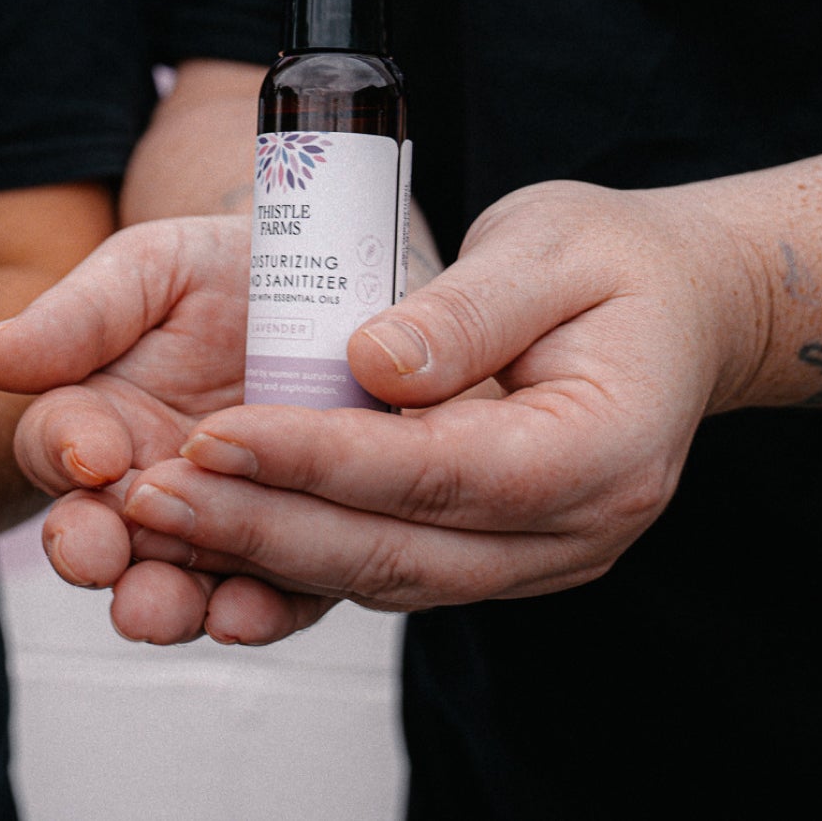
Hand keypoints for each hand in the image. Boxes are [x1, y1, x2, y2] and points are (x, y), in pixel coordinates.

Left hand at [0, 186, 754, 644]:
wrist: (675, 307)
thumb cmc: (614, 263)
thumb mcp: (549, 246)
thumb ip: (464, 310)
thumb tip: (370, 363)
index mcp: (603, 448)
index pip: (438, 471)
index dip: (317, 459)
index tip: (214, 432)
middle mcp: (573, 530)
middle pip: (395, 548)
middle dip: (260, 524)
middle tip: (146, 495)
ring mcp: (533, 559)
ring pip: (378, 574)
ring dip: (260, 550)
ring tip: (155, 514)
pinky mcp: (487, 558)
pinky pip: (383, 568)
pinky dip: (294, 554)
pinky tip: (213, 525)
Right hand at [0, 216, 332, 643]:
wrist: (342, 285)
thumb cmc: (232, 271)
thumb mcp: (155, 270)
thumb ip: (79, 316)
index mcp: (97, 421)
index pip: (59, 444)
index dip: (67, 450)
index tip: (93, 453)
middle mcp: (148, 490)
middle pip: (101, 537)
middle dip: (93, 552)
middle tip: (97, 558)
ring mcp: (222, 530)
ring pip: (178, 584)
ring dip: (163, 602)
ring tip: (157, 609)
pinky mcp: (300, 558)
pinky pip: (275, 600)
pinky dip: (258, 613)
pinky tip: (246, 614)